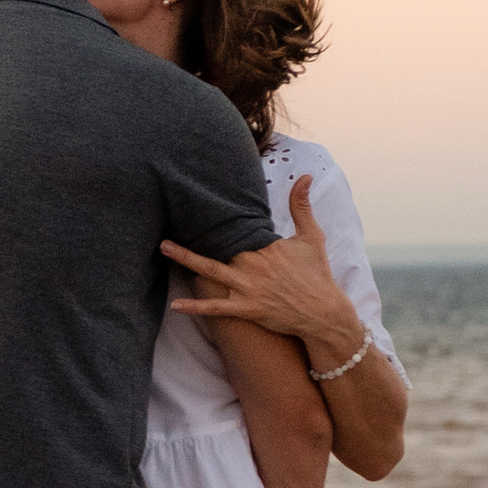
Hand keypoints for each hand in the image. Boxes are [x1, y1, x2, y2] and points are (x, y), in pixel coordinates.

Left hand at [161, 177, 360, 369]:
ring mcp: (248, 288)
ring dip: (185, 259)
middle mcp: (253, 264)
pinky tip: (175, 305)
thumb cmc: (317, 274)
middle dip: (194, 234)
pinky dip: (195, 307)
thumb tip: (306, 175)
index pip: (235, 228)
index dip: (217, 219)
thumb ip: (302, 206)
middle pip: (218, 246)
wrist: (324, 312)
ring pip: (209, 272)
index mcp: (265, 246)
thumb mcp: (312, 236)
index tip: (196, 203)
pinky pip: (216, 308)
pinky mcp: (247, 309)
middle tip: (168, 221)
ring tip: (163, 247)